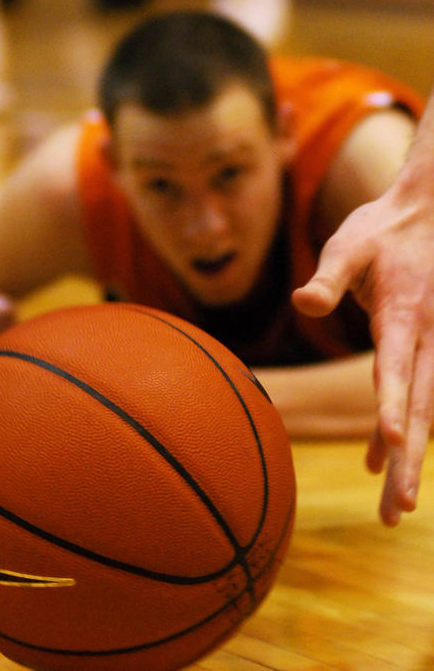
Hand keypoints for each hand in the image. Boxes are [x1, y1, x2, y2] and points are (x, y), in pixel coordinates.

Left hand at [293, 189, 433, 524]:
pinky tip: (381, 463)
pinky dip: (403, 430)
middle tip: (397, 510)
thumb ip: (328, 277)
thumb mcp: (347, 245)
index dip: (393, 404)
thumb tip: (303, 303)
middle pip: (420, 406)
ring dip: (410, 458)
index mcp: (404, 313)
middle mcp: (428, 336)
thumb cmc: (380, 230)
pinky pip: (420, 398)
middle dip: (408, 459)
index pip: (397, 367)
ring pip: (426, 411)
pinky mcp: (430, 349)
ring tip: (395, 508)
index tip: (391, 443)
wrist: (427, 213)